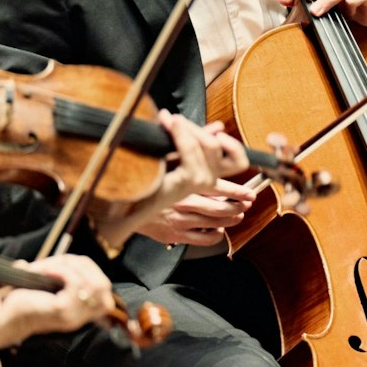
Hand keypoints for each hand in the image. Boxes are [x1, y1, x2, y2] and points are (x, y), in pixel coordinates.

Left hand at [0, 253, 115, 346]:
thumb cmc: (13, 306)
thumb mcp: (33, 290)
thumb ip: (37, 278)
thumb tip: (26, 263)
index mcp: (77, 314)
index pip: (104, 292)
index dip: (90, 270)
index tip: (66, 263)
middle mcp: (79, 318)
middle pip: (105, 286)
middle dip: (84, 265)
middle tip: (61, 262)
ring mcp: (73, 316)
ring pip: (96, 284)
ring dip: (75, 267)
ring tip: (53, 266)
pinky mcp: (62, 312)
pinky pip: (77, 284)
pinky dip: (64, 271)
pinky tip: (47, 270)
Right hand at [121, 112, 255, 246]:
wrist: (118, 205)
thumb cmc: (142, 177)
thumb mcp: (166, 153)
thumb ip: (194, 140)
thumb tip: (217, 128)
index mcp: (181, 180)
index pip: (213, 180)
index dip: (235, 188)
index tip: (247, 190)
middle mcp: (182, 201)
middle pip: (220, 206)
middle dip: (236, 203)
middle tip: (247, 200)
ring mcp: (179, 220)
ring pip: (215, 221)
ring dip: (231, 217)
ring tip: (239, 212)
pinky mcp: (173, 235)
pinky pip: (202, 239)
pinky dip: (214, 234)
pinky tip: (219, 229)